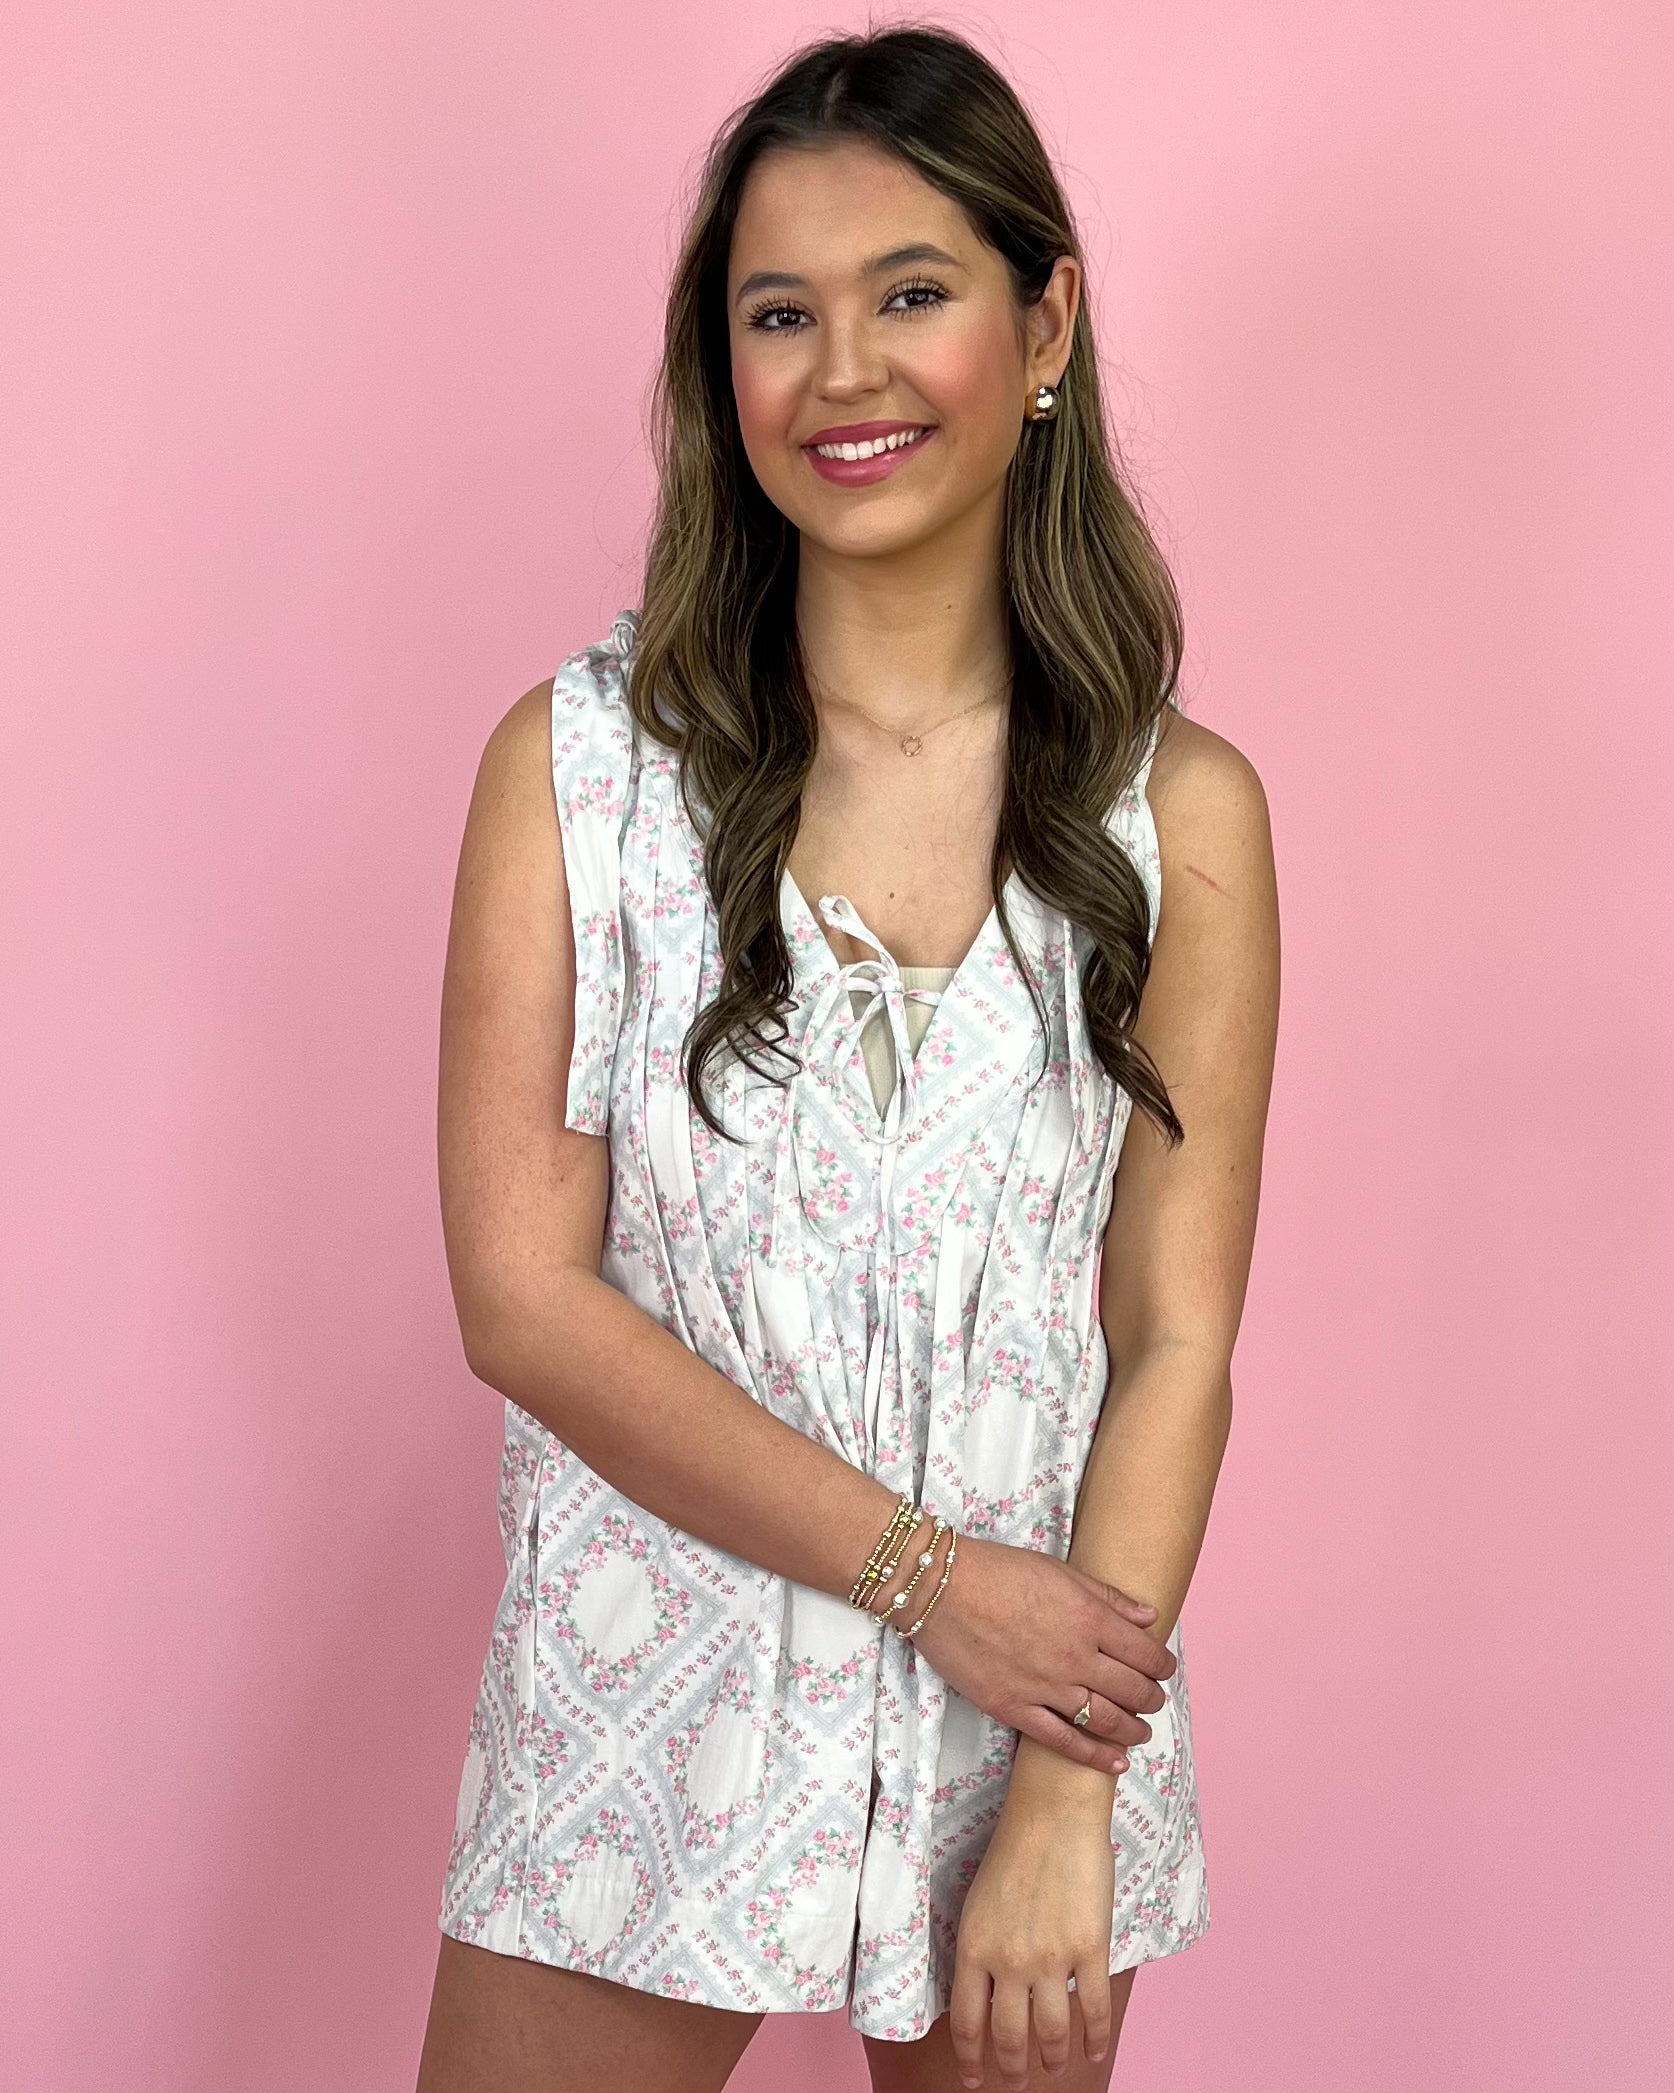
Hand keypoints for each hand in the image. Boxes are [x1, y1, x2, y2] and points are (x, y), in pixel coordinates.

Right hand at [908, 1534, 1175, 1774]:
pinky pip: (1064, 1741)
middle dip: (1151, 1699)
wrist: (939, 1588)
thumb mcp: (1059, 1570)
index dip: (1161, 1665)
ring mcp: (1045, 1687)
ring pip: (1106, 1720)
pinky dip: (1094, 1757)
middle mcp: (1075, 1656)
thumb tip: (1148, 1617)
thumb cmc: (998, 1569)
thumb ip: (1106, 1597)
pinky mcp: (1015, 1708)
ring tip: (1139, 1732)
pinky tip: (1115, 1763)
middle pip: (1132, 1690)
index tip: (1164, 1669)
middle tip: (1154, 1700)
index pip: (1144, 1652)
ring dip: (1131, 1730)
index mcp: (1089, 1618)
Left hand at [949, 1804, 1116, 2086]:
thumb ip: (981, 1950)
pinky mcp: (1090, 1949)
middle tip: (1015, 2084)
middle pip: (1009, 2037)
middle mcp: (1009, 1960)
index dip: (971, 2059)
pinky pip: (1094, 2009)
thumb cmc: (1013, 1849)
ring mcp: (1052, 1958)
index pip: (967, 2022)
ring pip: (1051, 2032)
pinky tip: (1093, 2052)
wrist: (1053, 1812)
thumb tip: (985, 1994)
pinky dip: (1094, 2039)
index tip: (975, 2081)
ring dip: (1051, 2058)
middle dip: (1011, 2070)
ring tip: (1052, 2068)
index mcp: (975, 1947)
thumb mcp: (978, 1904)